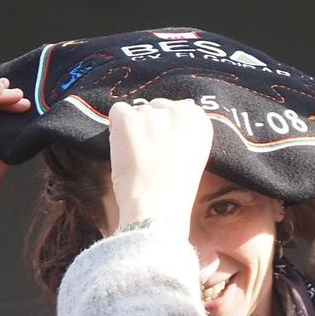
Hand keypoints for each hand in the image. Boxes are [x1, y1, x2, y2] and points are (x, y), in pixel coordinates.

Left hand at [108, 99, 214, 232]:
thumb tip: (170, 112)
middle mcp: (179, 110)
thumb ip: (184, 131)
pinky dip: (115, 129)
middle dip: (149, 127)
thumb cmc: (174, 190)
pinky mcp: (128, 119)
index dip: (166, 129)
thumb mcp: (192, 155)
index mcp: (199, 119)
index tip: (165, 150)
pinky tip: (123, 151)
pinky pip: (116, 112)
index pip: (179, 107)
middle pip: (156, 107)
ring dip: (133, 131)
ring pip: (135, 112)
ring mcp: (152, 113)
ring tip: (138, 159)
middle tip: (149, 156)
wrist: (158, 208)